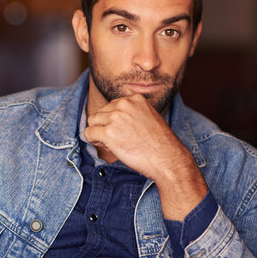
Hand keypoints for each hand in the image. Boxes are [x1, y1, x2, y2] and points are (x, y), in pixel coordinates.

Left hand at [84, 93, 207, 219]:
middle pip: (100, 113)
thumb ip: (130, 114)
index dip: (113, 120)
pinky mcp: (109, 133)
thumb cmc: (159, 143)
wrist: (168, 158)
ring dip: (98, 133)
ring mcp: (116, 117)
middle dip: (104, 126)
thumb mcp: (148, 118)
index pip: (112, 106)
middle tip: (117, 140)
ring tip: (113, 143)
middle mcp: (124, 104)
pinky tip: (106, 147)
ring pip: (92, 121)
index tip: (123, 131)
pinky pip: (89, 133)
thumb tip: (107, 120)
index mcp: (134, 98)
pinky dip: (93, 141)